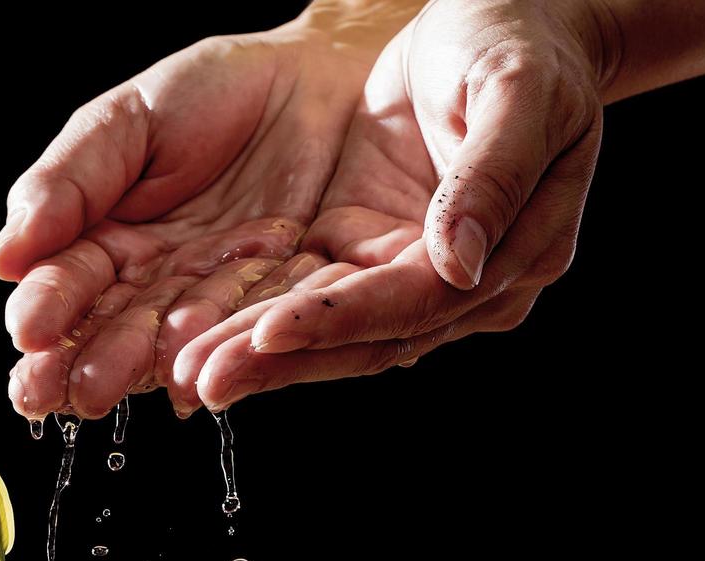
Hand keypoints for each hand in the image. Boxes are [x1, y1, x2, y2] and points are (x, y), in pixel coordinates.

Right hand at [0, 3, 419, 420]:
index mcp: (106, 241)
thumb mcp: (126, 121)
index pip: (66, 282)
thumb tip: (4, 257)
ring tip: (111, 387)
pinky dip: (222, 349)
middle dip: (79, 361)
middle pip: (111, 329)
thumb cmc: (215, 92)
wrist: (324, 78)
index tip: (28, 330)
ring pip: (172, 338)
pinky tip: (191, 375)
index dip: (46, 307)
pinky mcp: (281, 303)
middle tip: (48, 392)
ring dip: (140, 366)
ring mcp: (217, 298)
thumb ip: (67, 184)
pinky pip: (250, 326)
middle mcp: (156, 284)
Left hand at [170, 0, 608, 410]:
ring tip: (186, 371)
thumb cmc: (519, 43)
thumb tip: (458, 265)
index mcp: (516, 255)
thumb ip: (491, 177)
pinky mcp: (361, 246)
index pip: (415, 303)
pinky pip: (304, 292)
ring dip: (256, 351)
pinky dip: (254, 317)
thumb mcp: (518, 90)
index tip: (267, 333)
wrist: (502, 16)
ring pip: (326, 327)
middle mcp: (461, 284)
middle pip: (362, 336)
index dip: (339, 320)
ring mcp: (407, 270)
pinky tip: (201, 336)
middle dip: (279, 361)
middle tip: (202, 380)